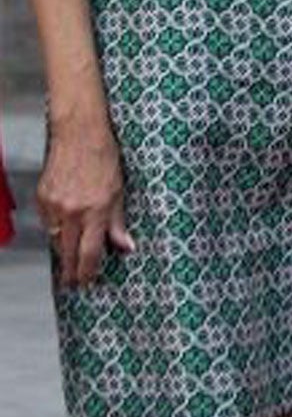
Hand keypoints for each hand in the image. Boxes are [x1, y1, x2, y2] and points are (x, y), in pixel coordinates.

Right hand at [38, 118, 134, 286]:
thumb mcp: (120, 190)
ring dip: (63, 251)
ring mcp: (54, 205)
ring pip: (55, 240)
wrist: (80, 133)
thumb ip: (119, 222)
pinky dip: (56, 229)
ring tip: (71, 259)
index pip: (90, 252)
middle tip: (74, 283)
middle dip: (72, 270)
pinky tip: (64, 230)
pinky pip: (47, 223)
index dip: (89, 272)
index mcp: (96, 210)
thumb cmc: (105, 157)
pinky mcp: (42, 198)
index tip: (88, 282)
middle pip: (68, 252)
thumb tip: (126, 246)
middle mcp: (73, 211)